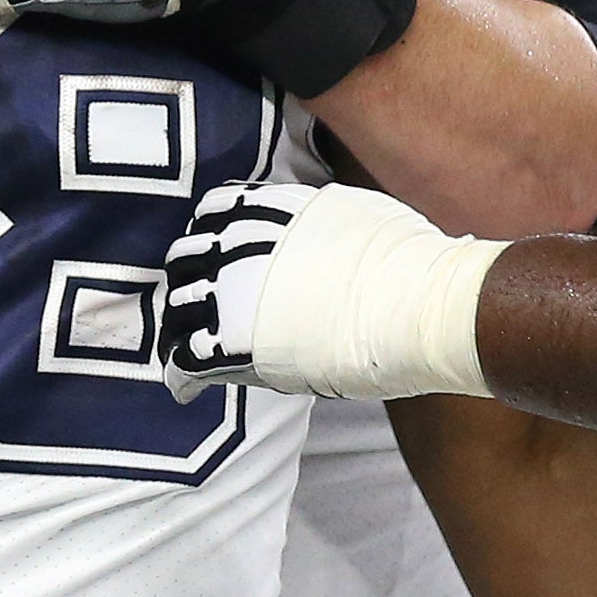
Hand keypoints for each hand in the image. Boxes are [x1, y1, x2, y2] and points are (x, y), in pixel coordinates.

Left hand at [158, 179, 499, 400]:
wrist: (419, 306)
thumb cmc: (407, 263)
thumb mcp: (356, 210)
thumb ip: (320, 214)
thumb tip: (324, 219)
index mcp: (271, 209)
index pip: (213, 211)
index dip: (210, 236)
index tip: (216, 256)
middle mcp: (242, 245)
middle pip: (185, 258)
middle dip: (188, 281)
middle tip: (199, 305)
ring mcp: (235, 295)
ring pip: (177, 309)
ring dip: (179, 328)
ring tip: (186, 347)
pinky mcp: (237, 346)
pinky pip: (185, 360)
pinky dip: (181, 375)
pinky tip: (187, 387)